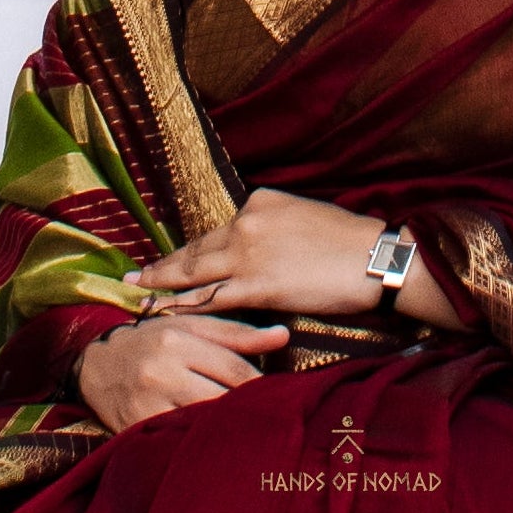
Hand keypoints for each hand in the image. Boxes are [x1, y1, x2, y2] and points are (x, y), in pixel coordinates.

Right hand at [76, 311, 288, 431]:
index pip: (235, 370)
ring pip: (202, 424)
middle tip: (270, 419)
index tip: (282, 397)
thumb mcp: (188, 327)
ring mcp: (146, 404)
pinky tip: (213, 443)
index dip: (263, 387)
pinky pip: (177, 440)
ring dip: (227, 430)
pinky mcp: (135, 429)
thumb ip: (237, 333)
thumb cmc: (149, 341)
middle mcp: (161, 372)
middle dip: (249, 411)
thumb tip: (283, 335)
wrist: (93, 364)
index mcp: (177, 342)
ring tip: (245, 434)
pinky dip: (197, 442)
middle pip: (222, 400)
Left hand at [134, 188, 459, 327]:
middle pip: (196, 249)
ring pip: (194, 273)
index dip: (195, 249)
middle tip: (133, 272)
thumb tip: (265, 246)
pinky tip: (162, 312)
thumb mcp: (307, 216)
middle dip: (163, 263)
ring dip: (161, 283)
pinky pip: (210, 299)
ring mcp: (248, 254)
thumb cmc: (353, 243)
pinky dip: (182, 307)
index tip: (175, 257)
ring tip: (137, 291)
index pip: (219, 230)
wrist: (378, 259)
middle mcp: (246, 222)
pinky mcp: (256, 286)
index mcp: (259, 201)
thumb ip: (276, 228)